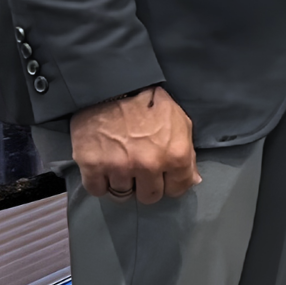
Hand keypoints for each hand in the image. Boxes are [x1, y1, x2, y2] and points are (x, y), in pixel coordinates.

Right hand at [69, 85, 198, 202]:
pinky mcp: (92, 166)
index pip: (177, 190)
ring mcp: (119, 167)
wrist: (109, 88)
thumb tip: (193, 180)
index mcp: (175, 155)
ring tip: (120, 165)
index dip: (169, 183)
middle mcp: (149, 165)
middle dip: (146, 186)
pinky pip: (97, 190)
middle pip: (149, 197)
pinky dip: (100, 184)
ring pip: (122, 194)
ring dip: (122, 183)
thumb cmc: (148, 103)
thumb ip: (188, 154)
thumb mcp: (179, 122)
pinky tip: (103, 170)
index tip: (162, 176)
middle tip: (139, 170)